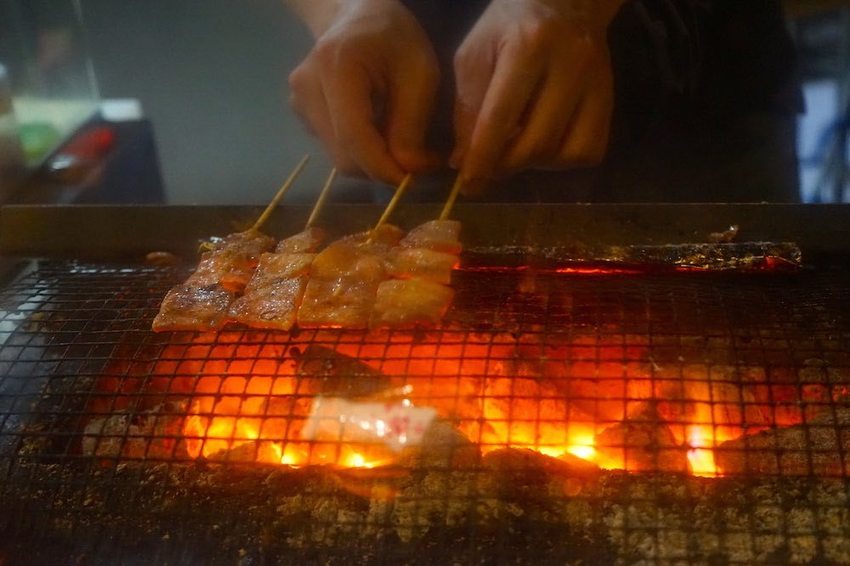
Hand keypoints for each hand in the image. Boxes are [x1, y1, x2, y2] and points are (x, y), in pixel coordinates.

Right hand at [288, 0, 439, 183]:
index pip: (354, 138)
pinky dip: (361, 151)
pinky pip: (334, 148)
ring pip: (338, 157)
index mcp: (336, 69)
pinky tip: (379, 130)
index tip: (413, 179)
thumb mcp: (419, 73)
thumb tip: (408, 171)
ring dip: (373, 162)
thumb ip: (412, 125)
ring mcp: (298, 103)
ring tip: (402, 142)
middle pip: (343, 156)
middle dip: (382, 168)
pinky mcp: (301, 114)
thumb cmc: (393, 37)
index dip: (383, 168)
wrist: (355, 14)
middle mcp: (306, 89)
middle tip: (418, 161)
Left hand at [452, 0, 622, 194]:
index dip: (482, 158)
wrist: (564, 3)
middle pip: (537, 143)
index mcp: (529, 46)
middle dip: (506, 166)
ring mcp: (597, 84)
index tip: (468, 183)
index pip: (501, 117)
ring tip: (514, 148)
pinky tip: (544, 144)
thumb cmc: (508, 29)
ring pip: (564, 153)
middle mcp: (570, 64)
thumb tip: (463, 162)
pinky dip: (561, 160)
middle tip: (487, 168)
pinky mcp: (610, 101)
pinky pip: (588, 152)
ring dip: (532, 164)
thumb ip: (467, 108)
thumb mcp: (475, 56)